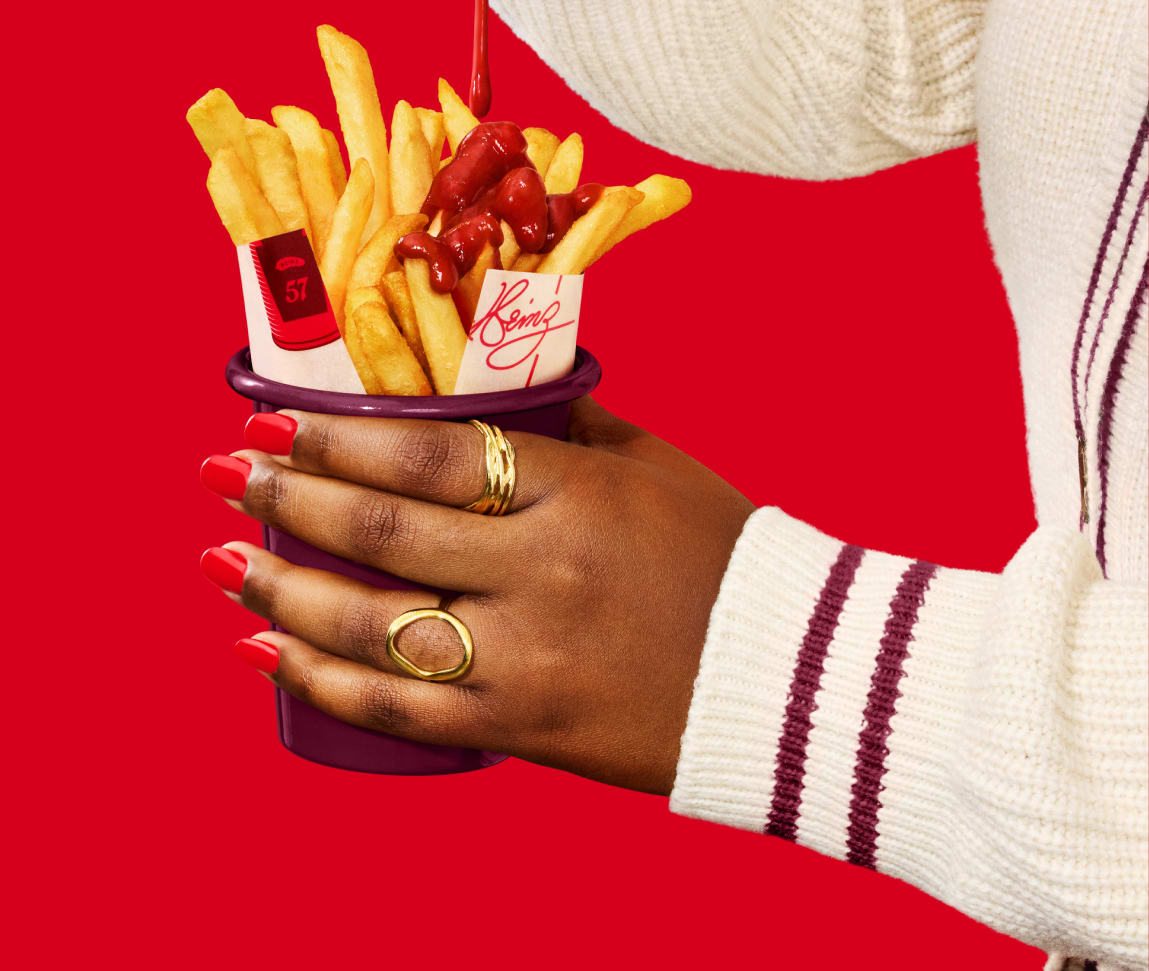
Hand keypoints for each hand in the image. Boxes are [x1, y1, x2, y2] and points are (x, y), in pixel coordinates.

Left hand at [201, 399, 753, 794]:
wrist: (789, 678)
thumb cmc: (724, 557)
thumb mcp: (653, 468)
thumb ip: (565, 428)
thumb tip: (484, 390)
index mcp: (576, 495)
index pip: (428, 458)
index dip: (337, 440)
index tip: (274, 423)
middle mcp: (543, 574)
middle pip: (382, 534)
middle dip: (285, 499)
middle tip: (221, 476)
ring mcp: (528, 660)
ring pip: (372, 628)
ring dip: (280, 590)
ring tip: (220, 560)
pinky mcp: (522, 727)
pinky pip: (401, 712)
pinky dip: (322, 682)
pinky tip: (265, 652)